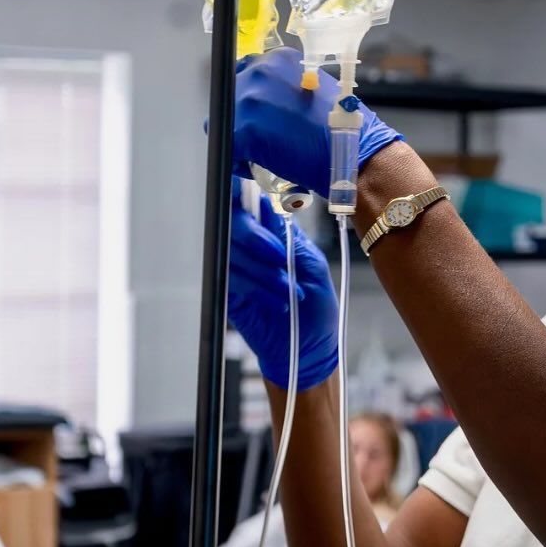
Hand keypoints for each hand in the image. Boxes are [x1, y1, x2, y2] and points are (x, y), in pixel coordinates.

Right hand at [228, 177, 338, 390]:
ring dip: (262, 270)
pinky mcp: (228, 294)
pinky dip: (256, 288)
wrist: (308, 352)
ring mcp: (238, 270)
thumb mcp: (313, 266)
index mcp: (274, 234)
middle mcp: (252, 248)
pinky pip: (230, 279)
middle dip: (256, 237)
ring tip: (288, 289)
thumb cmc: (317, 310)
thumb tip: (269, 207)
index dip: (248, 194)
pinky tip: (277, 301)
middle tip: (280, 257)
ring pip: (231, 252)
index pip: (251, 203)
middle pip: (232, 221)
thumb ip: (288, 237)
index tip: (259, 203)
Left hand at [234, 48, 402, 195]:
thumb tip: (270, 99)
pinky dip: (240, 161)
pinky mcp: (243, 131)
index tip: (256, 110)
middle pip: (231, 92)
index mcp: (279, 59)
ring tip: (260, 152)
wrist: (352, 153)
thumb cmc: (343, 124)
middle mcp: (260, 72)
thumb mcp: (314, 87)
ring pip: (225, 121)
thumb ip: (287, 86)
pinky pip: (228, 148)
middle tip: (260, 134)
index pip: (247, 70)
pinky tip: (259, 166)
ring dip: (239, 136)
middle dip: (242, 114)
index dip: (249, 93)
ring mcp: (249, 101)